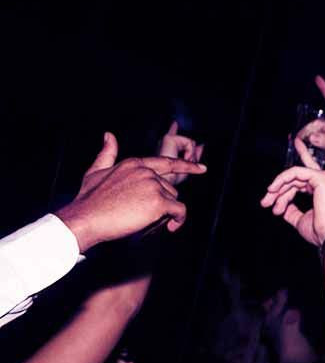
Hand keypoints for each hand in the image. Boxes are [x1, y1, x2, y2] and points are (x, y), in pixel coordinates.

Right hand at [55, 133, 206, 251]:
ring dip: (166, 213)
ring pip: (174, 200)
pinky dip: (178, 220)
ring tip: (145, 220)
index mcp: (134, 163)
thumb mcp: (95, 171)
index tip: (202, 168)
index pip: (166, 163)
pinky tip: (170, 227)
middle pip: (170, 188)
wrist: (85, 218)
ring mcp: (154, 185)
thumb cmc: (89, 200)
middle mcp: (146, 171)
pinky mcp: (159, 201)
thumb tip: (108, 135)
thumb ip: (106, 154)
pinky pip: (180, 211)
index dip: (186, 166)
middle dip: (163, 203)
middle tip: (144, 215)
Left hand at [260, 149, 324, 246]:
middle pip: (294, 179)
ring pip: (293, 175)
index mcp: (323, 192)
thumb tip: (282, 208)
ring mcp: (324, 179)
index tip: (272, 207)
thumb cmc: (322, 232)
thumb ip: (292, 212)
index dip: (283, 193)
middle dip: (278, 190)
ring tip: (269, 199)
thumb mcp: (300, 220)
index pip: (299, 184)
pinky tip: (273, 189)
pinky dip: (282, 179)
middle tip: (265, 202)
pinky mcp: (320, 177)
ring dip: (278, 186)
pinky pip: (295, 172)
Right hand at [296, 75, 324, 184]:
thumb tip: (313, 136)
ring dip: (308, 136)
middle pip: (319, 121)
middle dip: (309, 128)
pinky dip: (309, 141)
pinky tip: (301, 144)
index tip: (318, 79)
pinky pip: (316, 139)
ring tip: (300, 142)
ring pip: (316, 131)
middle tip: (301, 138)